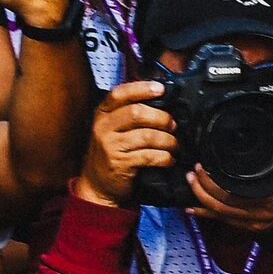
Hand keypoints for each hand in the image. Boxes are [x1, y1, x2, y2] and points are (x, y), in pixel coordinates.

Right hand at [76, 81, 176, 207]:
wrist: (98, 185)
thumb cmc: (114, 152)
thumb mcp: (115, 129)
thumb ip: (131, 113)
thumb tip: (163, 99)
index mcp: (103, 114)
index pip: (120, 94)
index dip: (142, 89)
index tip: (162, 89)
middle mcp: (103, 127)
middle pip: (137, 113)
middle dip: (162, 118)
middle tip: (173, 125)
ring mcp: (110, 146)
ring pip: (147, 136)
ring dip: (168, 141)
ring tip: (174, 145)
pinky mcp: (119, 164)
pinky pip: (149, 156)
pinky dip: (165, 157)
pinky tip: (169, 159)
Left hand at [185, 151, 272, 233]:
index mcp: (270, 195)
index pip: (233, 190)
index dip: (213, 180)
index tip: (204, 165)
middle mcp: (258, 212)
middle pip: (220, 203)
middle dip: (201, 187)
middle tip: (193, 171)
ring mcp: (253, 222)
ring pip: (219, 213)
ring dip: (200, 199)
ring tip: (191, 183)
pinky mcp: (251, 228)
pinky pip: (224, 222)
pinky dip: (206, 215)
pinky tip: (193, 208)